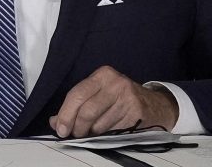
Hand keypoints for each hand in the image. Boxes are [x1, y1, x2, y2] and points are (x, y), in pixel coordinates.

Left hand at [50, 66, 179, 137]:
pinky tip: (104, 133)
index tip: (59, 127)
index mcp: (103, 75)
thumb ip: (77, 105)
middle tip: (73, 134)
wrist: (156, 105)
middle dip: (76, 126)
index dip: (65, 113)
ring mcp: (128, 100)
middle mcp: (116, 84)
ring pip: (99, 124)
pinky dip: (104, 136)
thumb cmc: (121, 98)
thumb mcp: (99, 93)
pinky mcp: (136, 115)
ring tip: (90, 132)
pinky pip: (112, 131)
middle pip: (87, 111)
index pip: (77, 95)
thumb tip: (55, 121)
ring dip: (90, 133)